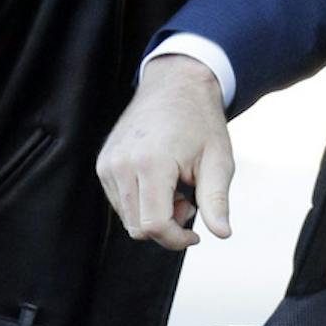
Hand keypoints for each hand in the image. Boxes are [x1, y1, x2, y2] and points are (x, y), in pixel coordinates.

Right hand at [97, 53, 234, 247]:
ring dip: (154, 216)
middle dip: (167, 228)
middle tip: (188, 203)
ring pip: (128, 218)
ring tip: (176, 189)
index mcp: (150, 163)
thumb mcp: (218, 161)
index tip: (196, 235)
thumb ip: (217, 200)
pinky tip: (160, 183)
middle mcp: (121, 164)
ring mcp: (108, 164)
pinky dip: (142, 204)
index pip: (154, 225)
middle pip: (138, 227)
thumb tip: (222, 234)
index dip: (176, 240)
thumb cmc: (200, 122)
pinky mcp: (103, 164)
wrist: (176, 85)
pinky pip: (120, 203)